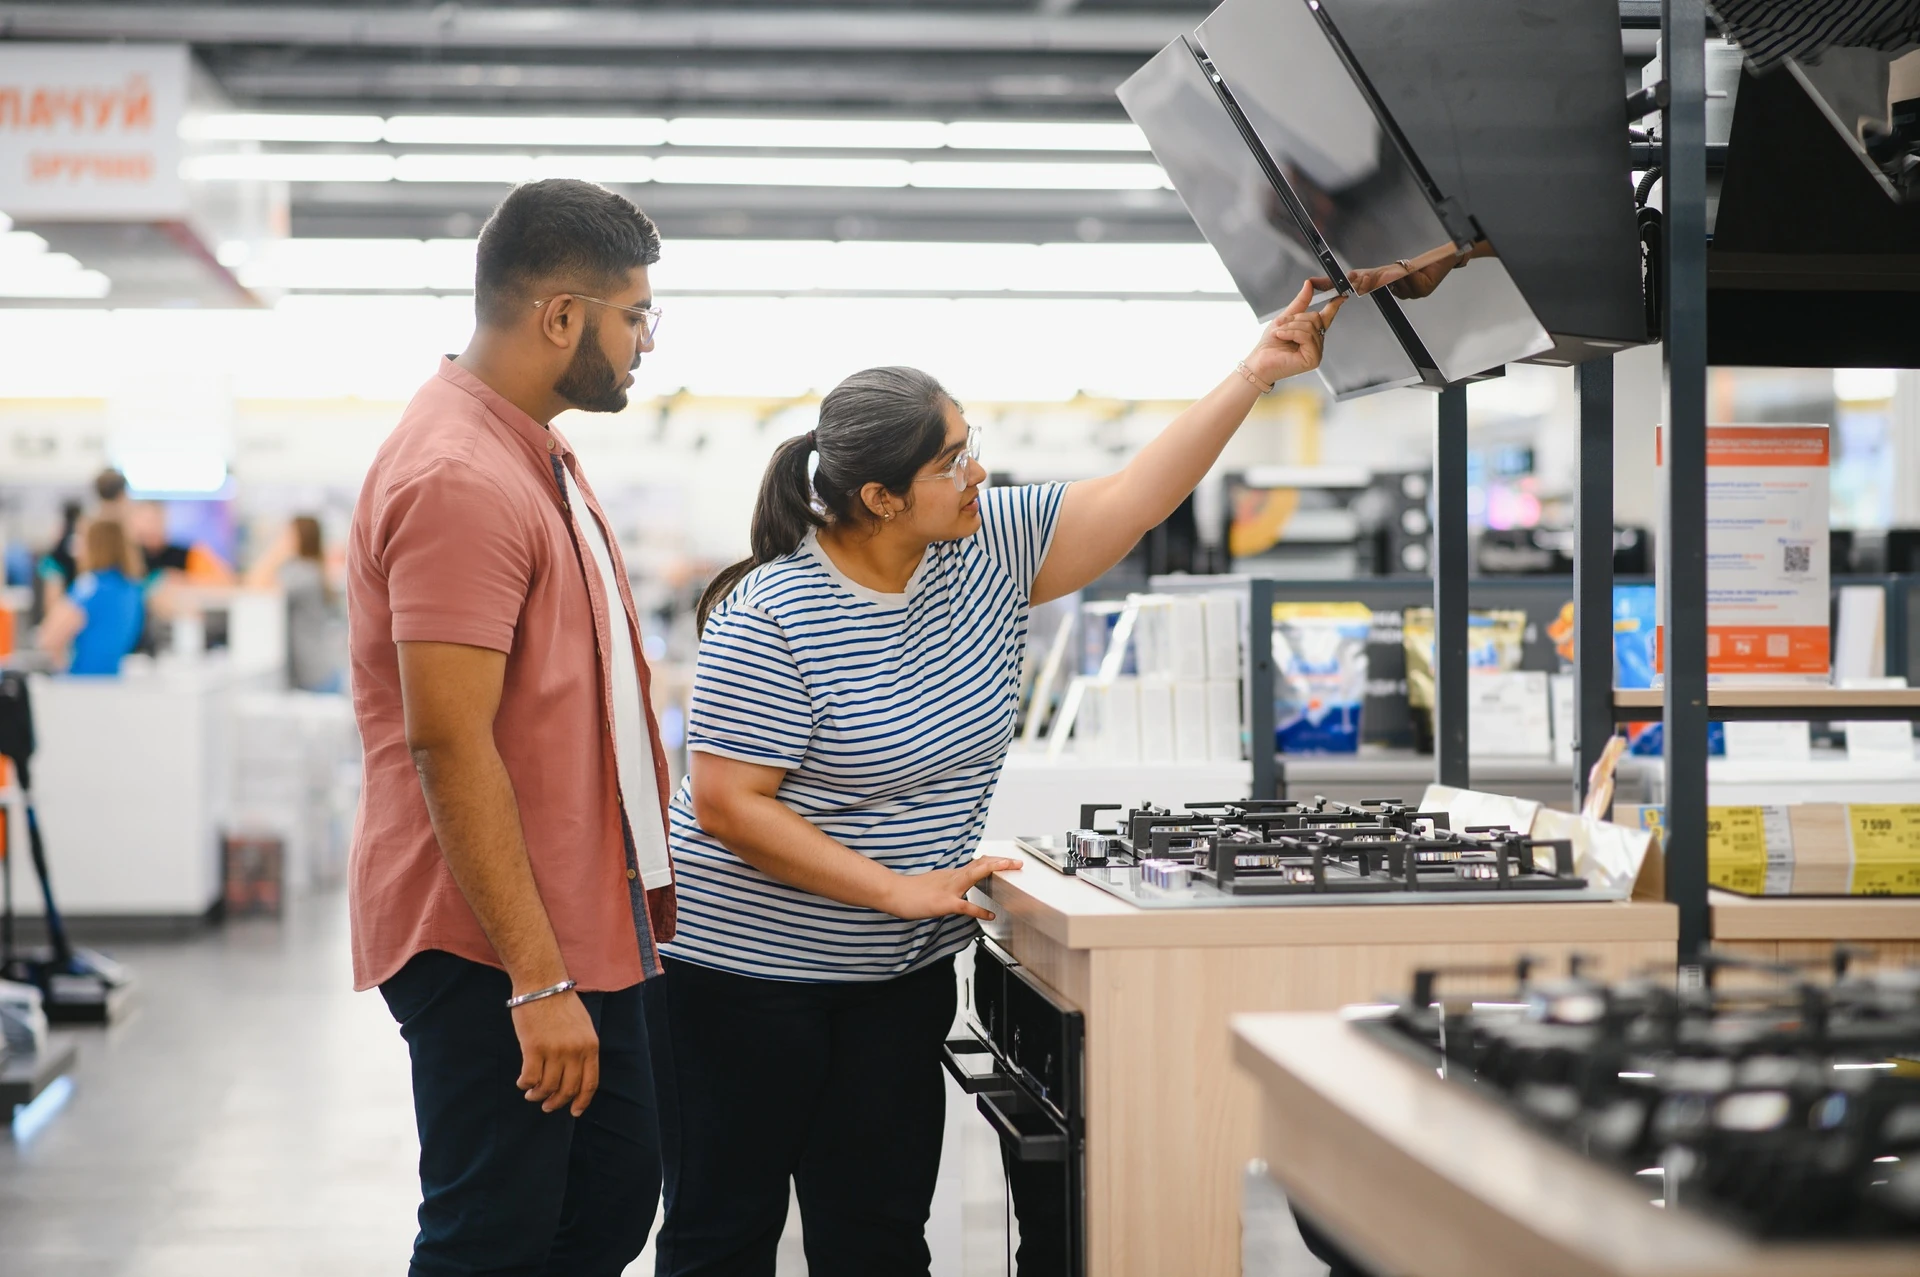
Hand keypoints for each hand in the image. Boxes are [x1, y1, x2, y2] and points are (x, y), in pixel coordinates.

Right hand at [510, 990, 598, 1116]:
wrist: (542, 984)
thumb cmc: (560, 1004)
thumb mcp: (583, 1026)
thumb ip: (582, 1050)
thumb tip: (574, 1077)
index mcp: (590, 1046)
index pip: (590, 1083)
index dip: (582, 1101)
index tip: (574, 1112)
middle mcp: (575, 1051)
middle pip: (567, 1089)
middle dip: (556, 1103)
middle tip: (547, 1106)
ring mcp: (555, 1050)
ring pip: (547, 1087)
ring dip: (537, 1095)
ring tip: (531, 1094)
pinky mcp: (534, 1048)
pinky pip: (530, 1078)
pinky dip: (525, 1084)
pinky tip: (522, 1082)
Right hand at [882, 856, 1021, 921]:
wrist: (893, 892)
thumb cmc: (910, 891)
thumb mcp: (934, 883)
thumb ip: (949, 884)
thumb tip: (961, 886)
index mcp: (951, 874)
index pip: (977, 863)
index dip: (994, 861)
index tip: (1007, 860)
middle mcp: (953, 877)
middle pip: (981, 864)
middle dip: (1001, 861)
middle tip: (1017, 861)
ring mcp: (949, 889)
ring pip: (975, 874)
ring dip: (995, 869)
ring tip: (1011, 868)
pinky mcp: (944, 903)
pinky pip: (965, 905)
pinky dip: (980, 910)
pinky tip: (990, 914)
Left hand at [1244, 280, 1342, 386]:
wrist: (1259, 361)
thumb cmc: (1270, 345)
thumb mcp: (1285, 318)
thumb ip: (1300, 302)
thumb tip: (1309, 285)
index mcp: (1311, 333)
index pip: (1326, 317)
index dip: (1334, 305)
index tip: (1340, 295)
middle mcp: (1317, 342)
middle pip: (1315, 318)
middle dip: (1295, 319)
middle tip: (1281, 326)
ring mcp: (1317, 352)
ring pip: (1310, 327)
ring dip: (1290, 327)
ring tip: (1280, 334)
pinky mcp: (1313, 359)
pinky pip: (1306, 336)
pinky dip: (1292, 333)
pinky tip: (1282, 337)